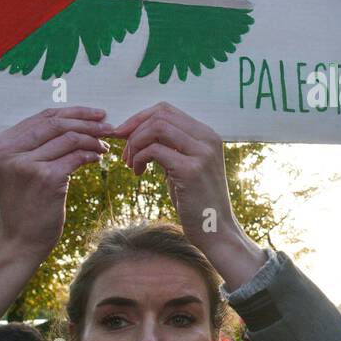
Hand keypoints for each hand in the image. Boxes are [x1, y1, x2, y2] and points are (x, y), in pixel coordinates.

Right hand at [0, 106, 111, 255]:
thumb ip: (36, 145)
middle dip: (88, 122)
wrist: (19, 241)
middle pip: (57, 124)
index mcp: (1, 144)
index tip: (96, 114)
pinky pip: (77, 156)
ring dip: (93, 140)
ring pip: (70, 138)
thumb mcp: (20, 169)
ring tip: (104, 146)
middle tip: (110, 127)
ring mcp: (27, 164)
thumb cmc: (25, 204)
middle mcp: (9, 151)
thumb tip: (74, 121)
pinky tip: (98, 159)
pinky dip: (92, 155)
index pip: (43, 116)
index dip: (74, 112)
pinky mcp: (46, 178)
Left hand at [111, 103, 265, 287]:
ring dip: (135, 143)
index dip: (140, 118)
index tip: (124, 134)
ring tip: (131, 164)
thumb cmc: (196, 200)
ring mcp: (201, 153)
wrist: (216, 230)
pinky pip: (154, 150)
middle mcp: (207, 138)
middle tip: (124, 151)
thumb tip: (138, 132)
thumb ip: (170, 147)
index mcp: (207, 134)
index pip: (167, 110)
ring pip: (156, 128)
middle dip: (134, 129)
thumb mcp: (185, 166)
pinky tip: (138, 173)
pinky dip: (139, 158)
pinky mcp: (190, 170)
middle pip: (160, 114)